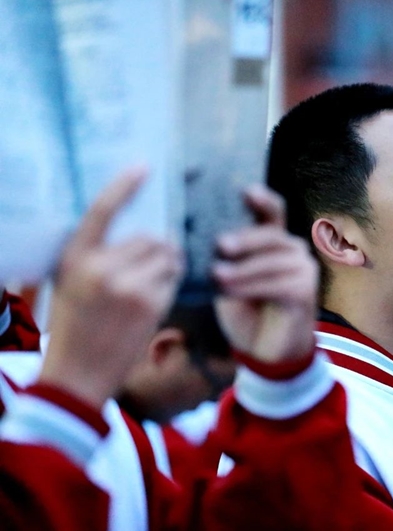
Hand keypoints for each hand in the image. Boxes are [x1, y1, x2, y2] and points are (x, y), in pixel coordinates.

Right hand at [39, 168, 183, 408]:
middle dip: (157, 250)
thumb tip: (137, 232)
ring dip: (168, 265)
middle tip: (149, 268)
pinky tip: (155, 298)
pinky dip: (171, 283)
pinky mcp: (151, 304)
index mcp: (75, 256)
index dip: (124, 185)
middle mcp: (100, 266)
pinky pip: (174, 279)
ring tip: (151, 284)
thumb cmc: (74, 324)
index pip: (102, 210)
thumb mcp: (71, 281)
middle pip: (151, 237)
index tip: (144, 166)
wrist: (77, 373)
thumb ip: (97, 255)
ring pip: (168, 256)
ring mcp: (128, 285)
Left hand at [213, 186, 318, 363]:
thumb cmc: (245, 307)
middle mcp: (293, 249)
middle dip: (245, 239)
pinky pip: (277, 284)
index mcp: (273, 240)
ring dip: (241, 270)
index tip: (246, 191)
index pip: (272, 212)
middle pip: (270, 235)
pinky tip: (230, 291)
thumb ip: (224, 257)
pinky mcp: (306, 292)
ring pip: (270, 261)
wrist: (265, 347)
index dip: (262, 200)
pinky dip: (250, 287)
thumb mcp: (228, 277)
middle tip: (220, 245)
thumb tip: (203, 239)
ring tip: (216, 276)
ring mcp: (304, 269)